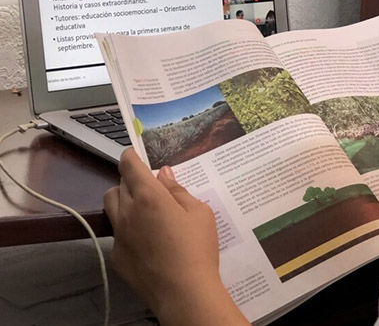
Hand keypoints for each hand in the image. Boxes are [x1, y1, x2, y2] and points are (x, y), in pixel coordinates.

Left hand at [104, 148, 248, 325]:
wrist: (184, 292)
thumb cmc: (197, 249)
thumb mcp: (199, 213)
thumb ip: (179, 191)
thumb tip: (164, 175)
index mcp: (149, 196)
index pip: (129, 166)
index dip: (130, 156)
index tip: (135, 154)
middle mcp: (128, 212)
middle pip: (118, 184)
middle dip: (130, 180)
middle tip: (150, 187)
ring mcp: (119, 235)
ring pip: (111, 206)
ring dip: (123, 200)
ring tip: (143, 209)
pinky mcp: (117, 255)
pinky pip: (117, 232)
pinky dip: (127, 227)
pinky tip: (146, 239)